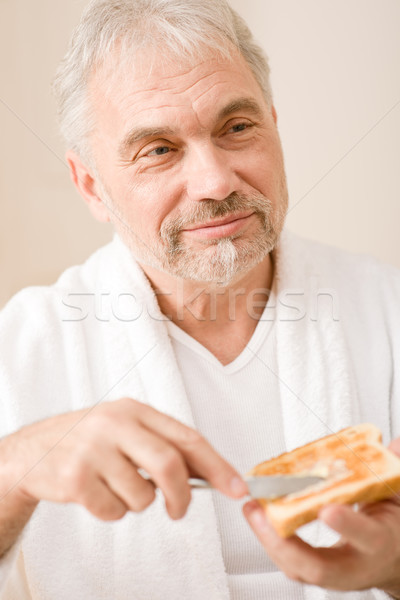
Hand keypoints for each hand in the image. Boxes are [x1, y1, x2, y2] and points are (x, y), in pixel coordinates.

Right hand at [0, 398, 246, 520]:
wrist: (34, 449)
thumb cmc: (90, 441)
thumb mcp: (125, 429)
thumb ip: (162, 445)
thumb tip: (209, 474)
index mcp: (135, 409)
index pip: (187, 437)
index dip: (217, 465)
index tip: (237, 487)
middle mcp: (115, 423)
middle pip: (170, 465)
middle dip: (182, 496)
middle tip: (178, 510)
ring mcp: (94, 449)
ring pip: (142, 496)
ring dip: (136, 503)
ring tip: (116, 487)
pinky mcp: (75, 477)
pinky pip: (114, 511)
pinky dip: (112, 512)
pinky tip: (95, 494)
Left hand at [243, 438, 399, 595]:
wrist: (394, 560)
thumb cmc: (391, 528)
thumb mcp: (395, 498)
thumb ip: (392, 472)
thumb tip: (394, 446)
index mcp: (380, 544)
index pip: (367, 538)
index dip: (347, 525)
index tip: (327, 509)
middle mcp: (355, 566)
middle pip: (318, 567)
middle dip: (285, 542)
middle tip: (264, 514)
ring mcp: (333, 574)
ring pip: (297, 568)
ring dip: (268, 539)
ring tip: (252, 509)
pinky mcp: (314, 571)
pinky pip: (288, 561)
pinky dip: (269, 539)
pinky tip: (257, 516)